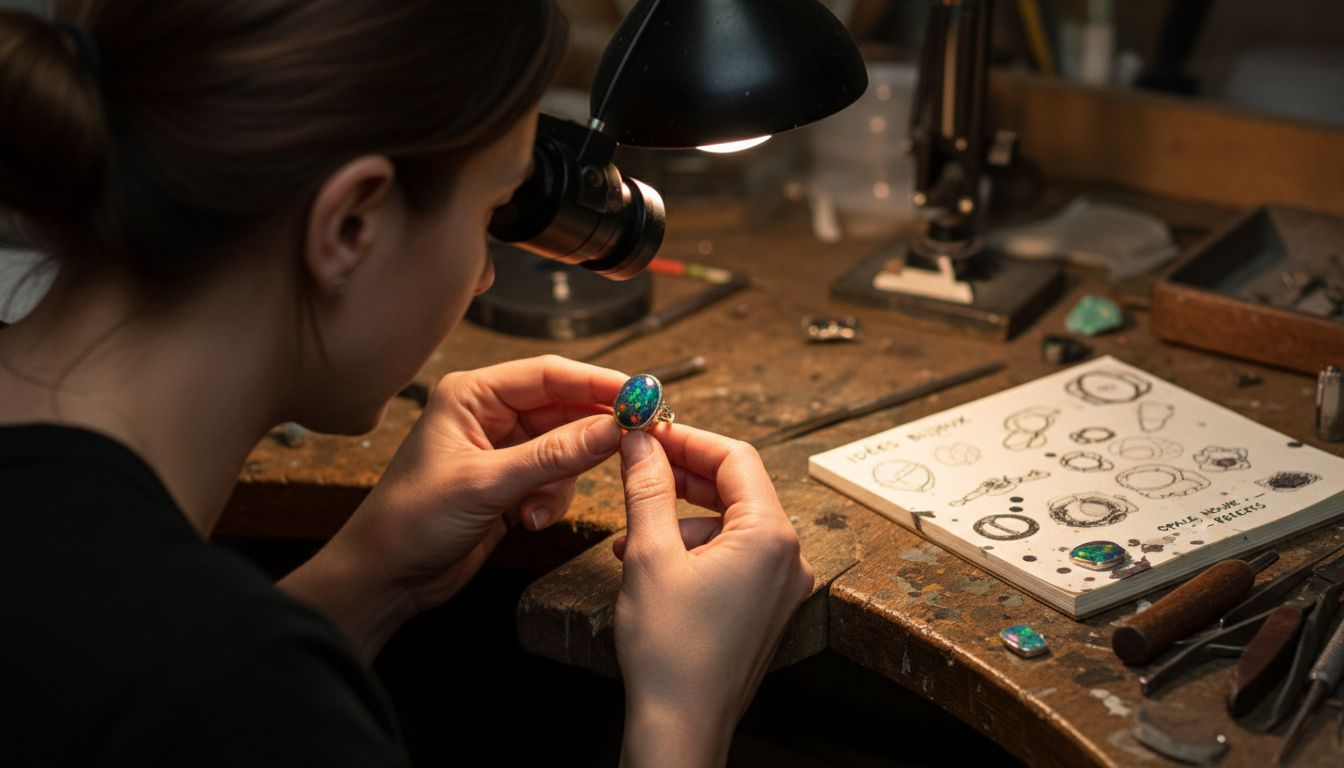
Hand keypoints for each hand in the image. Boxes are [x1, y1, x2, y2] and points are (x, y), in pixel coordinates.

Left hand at [282, 355, 624, 656]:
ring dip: (562, 480)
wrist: (385, 577)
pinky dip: (550, 500)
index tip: (641, 395)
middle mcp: (489, 415)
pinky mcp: (509, 482)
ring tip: (535, 508)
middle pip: (564, 409)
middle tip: (633, 444)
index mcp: (472, 395)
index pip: (548, 374)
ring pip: (566, 449)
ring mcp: (501, 449)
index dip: (598, 382)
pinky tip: (526, 520)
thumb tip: (612, 429)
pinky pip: (555, 479)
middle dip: (591, 434)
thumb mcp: (486, 484)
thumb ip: (553, 456)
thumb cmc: (411, 521)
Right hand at [614, 426, 813, 766]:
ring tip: (631, 533)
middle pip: (736, 488)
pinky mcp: (765, 606)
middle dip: (682, 475)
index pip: (735, 457)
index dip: (689, 438)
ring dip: (680, 516)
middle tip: (637, 463)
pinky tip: (652, 561)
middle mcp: (788, 556)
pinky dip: (693, 548)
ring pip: (729, 523)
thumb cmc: (670, 651)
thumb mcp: (650, 555)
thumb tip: (640, 440)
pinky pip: (733, 555)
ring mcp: (781, 584)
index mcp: (770, 536)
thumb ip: (647, 487)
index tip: (650, 429)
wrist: (681, 727)